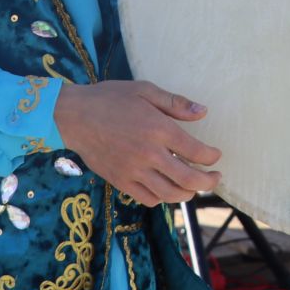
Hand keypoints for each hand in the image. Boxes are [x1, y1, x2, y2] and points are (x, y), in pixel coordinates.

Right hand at [53, 81, 220, 204]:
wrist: (74, 116)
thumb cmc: (110, 99)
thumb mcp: (145, 91)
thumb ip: (176, 104)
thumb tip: (203, 112)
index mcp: (159, 130)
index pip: (197, 152)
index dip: (212, 157)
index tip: (216, 155)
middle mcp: (149, 154)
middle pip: (189, 179)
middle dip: (208, 182)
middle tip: (215, 178)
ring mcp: (134, 171)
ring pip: (170, 194)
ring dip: (188, 193)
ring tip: (194, 187)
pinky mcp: (120, 181)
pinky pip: (148, 199)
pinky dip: (162, 198)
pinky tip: (166, 188)